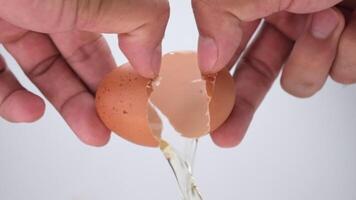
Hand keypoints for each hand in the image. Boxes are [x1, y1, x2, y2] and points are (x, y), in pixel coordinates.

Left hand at [0, 0, 168, 145]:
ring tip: (88, 129)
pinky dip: (10, 97)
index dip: (125, 64)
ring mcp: (13, 14)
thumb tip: (151, 60)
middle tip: (113, 123)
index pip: (114, 30)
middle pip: (81, 54)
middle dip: (100, 94)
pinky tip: (29, 111)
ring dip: (66, 103)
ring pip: (42, 66)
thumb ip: (143, 22)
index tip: (134, 95)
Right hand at [192, 0, 355, 146]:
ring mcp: (314, 33)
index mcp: (250, 5)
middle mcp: (280, 19)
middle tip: (226, 132)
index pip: (223, 54)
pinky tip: (348, 24)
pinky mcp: (348, 42)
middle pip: (255, 77)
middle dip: (242, 107)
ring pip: (302, 81)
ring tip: (323, 20)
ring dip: (313, 58)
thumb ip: (217, 19)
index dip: (213, 85)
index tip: (205, 111)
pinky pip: (342, 73)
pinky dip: (348, 52)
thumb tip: (207, 58)